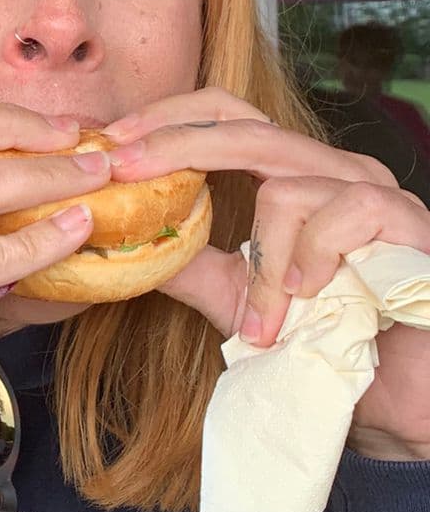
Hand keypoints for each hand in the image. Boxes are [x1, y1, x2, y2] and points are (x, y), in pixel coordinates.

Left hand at [105, 89, 429, 459]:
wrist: (403, 395)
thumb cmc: (327, 341)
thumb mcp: (239, 299)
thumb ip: (189, 265)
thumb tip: (120, 243)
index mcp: (295, 174)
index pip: (228, 116)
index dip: (168, 119)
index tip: (111, 143)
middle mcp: (332, 170)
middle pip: (246, 127)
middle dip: (176, 144)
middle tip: (124, 168)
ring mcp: (372, 190)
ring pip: (285, 187)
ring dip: (262, 260)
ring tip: (265, 318)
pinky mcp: (405, 219)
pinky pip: (340, 216)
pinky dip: (311, 262)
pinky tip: (311, 297)